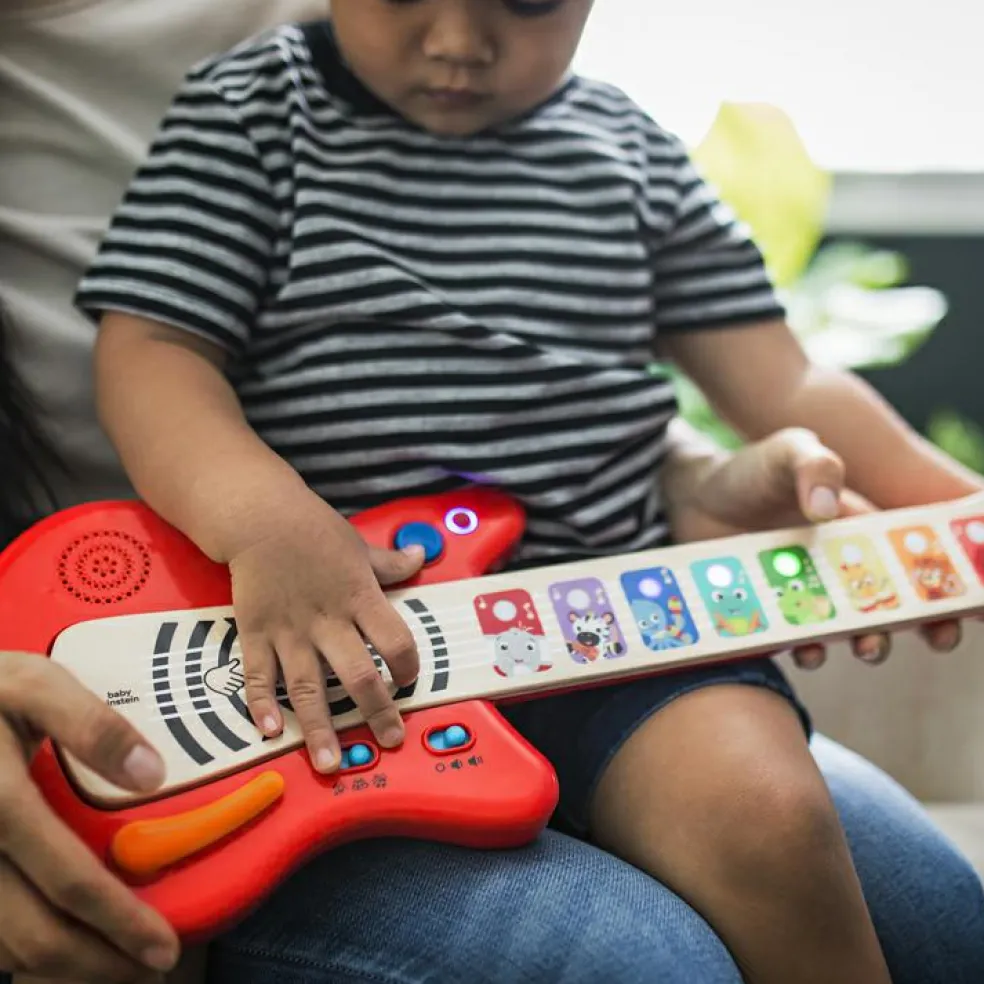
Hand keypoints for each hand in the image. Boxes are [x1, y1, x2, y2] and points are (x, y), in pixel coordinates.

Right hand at [0, 652, 177, 981]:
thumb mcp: (34, 686)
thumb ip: (91, 726)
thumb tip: (150, 773)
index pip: (69, 881)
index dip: (118, 921)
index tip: (163, 945)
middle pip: (32, 935)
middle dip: (96, 962)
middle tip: (149, 966)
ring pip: (4, 945)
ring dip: (62, 965)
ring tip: (114, 962)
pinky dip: (23, 948)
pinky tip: (66, 939)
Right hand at [228, 488, 425, 771]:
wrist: (260, 517)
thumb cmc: (314, 531)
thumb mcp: (359, 546)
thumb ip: (390, 564)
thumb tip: (421, 557)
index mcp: (359, 597)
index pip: (395, 640)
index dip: (408, 665)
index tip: (411, 681)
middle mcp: (328, 621)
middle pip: (358, 674)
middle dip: (376, 712)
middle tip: (389, 740)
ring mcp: (290, 631)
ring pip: (308, 687)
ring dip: (319, 728)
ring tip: (329, 763)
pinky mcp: (256, 634)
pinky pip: (259, 676)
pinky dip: (263, 705)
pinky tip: (271, 732)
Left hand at [665, 426, 963, 668]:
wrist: (696, 493)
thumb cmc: (754, 470)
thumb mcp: (787, 452)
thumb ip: (814, 465)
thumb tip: (827, 508)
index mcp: (860, 528)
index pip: (917, 557)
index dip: (949, 579)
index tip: (973, 601)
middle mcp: (841, 565)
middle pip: (894, 600)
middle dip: (923, 622)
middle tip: (938, 638)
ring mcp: (808, 590)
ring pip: (850, 627)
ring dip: (867, 641)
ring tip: (869, 647)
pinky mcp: (773, 610)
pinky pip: (797, 640)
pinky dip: (807, 650)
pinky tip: (806, 650)